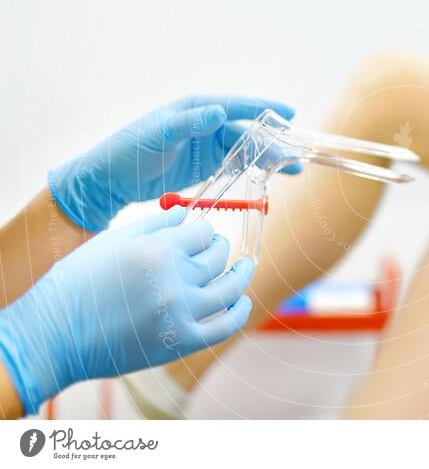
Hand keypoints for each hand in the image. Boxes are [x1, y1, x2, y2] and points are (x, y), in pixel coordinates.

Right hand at [0, 207, 251, 413]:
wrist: (55, 334)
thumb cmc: (78, 282)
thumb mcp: (113, 240)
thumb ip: (154, 224)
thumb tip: (186, 214)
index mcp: (159, 250)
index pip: (204, 232)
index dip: (204, 231)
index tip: (200, 235)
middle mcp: (176, 280)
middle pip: (219, 257)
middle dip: (219, 248)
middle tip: (215, 249)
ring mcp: (182, 313)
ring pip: (230, 289)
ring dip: (242, 275)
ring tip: (244, 269)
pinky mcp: (182, 343)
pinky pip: (225, 327)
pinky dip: (240, 313)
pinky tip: (242, 303)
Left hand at [49, 95, 294, 231]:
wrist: (110, 180)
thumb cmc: (129, 150)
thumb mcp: (158, 134)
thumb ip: (189, 123)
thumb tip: (219, 111)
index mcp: (197, 109)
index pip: (238, 106)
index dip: (265, 108)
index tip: (290, 111)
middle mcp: (206, 124)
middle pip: (248, 131)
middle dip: (274, 140)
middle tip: (296, 152)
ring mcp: (208, 147)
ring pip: (247, 150)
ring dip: (269, 159)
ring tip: (293, 170)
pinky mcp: (207, 168)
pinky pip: (237, 166)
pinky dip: (255, 171)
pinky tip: (270, 178)